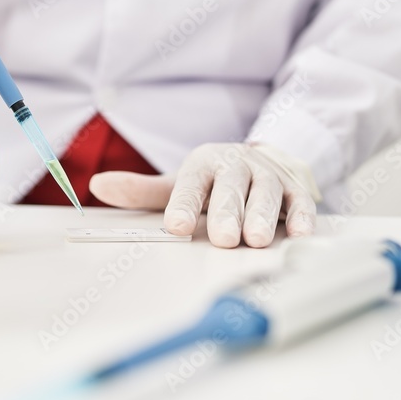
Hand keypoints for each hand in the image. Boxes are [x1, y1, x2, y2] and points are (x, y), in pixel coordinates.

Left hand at [89, 143, 319, 248]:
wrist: (259, 160)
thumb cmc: (211, 182)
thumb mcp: (177, 184)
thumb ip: (141, 191)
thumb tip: (98, 184)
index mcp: (202, 164)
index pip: (189, 184)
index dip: (183, 205)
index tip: (176, 227)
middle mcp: (236, 165)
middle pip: (230, 189)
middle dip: (227, 213)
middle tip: (224, 238)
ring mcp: (268, 175)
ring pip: (267, 194)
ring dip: (263, 216)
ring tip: (257, 239)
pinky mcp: (296, 187)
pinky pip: (300, 201)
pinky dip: (302, 215)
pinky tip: (299, 232)